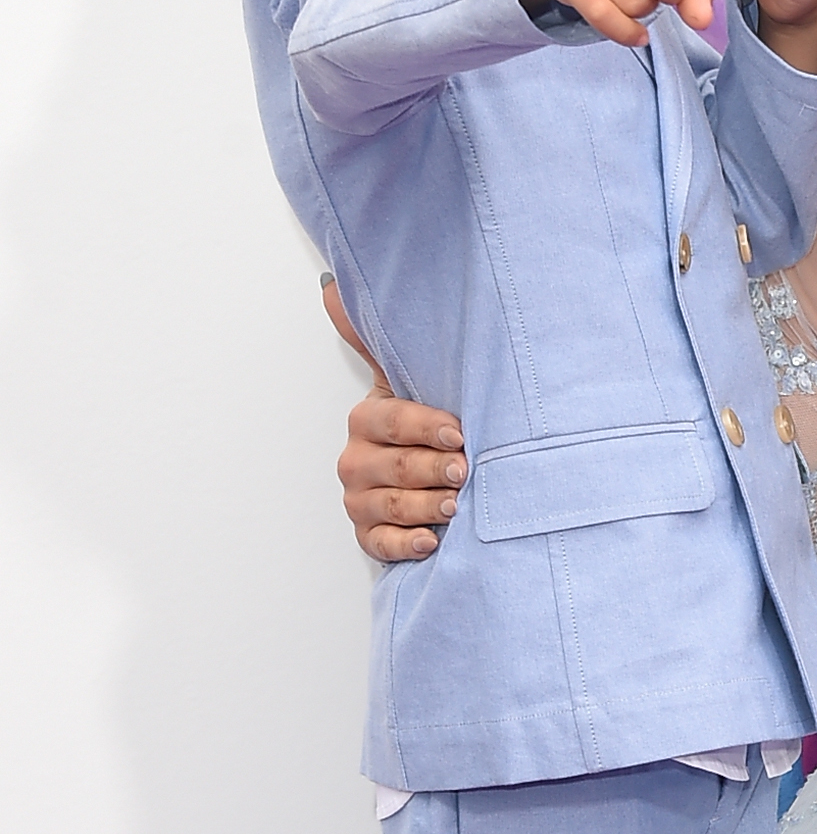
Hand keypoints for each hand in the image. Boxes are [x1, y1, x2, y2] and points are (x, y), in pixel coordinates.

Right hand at [325, 278, 465, 563]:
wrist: (433, 469)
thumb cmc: (428, 421)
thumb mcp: (409, 378)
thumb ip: (377, 340)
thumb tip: (334, 288)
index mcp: (367, 420)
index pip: (390, 421)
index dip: (423, 426)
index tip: (458, 431)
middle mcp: (358, 461)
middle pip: (393, 467)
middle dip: (431, 468)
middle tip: (465, 470)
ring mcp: (362, 500)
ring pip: (389, 505)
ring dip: (424, 506)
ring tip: (455, 503)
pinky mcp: (371, 535)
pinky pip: (381, 544)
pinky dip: (405, 544)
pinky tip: (430, 541)